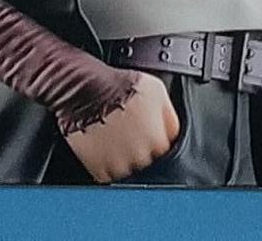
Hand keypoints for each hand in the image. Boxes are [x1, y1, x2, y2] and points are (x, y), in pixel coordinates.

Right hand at [63, 71, 179, 182]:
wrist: (86, 91)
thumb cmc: (118, 86)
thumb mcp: (156, 90)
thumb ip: (170, 116)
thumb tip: (175, 131)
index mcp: (158, 140)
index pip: (165, 149)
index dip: (155, 136)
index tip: (146, 128)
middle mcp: (142, 158)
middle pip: (147, 160)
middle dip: (140, 147)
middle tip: (128, 129)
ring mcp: (120, 167)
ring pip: (128, 169)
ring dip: (124, 157)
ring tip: (114, 136)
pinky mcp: (100, 172)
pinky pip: (108, 174)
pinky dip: (106, 163)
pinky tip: (103, 145)